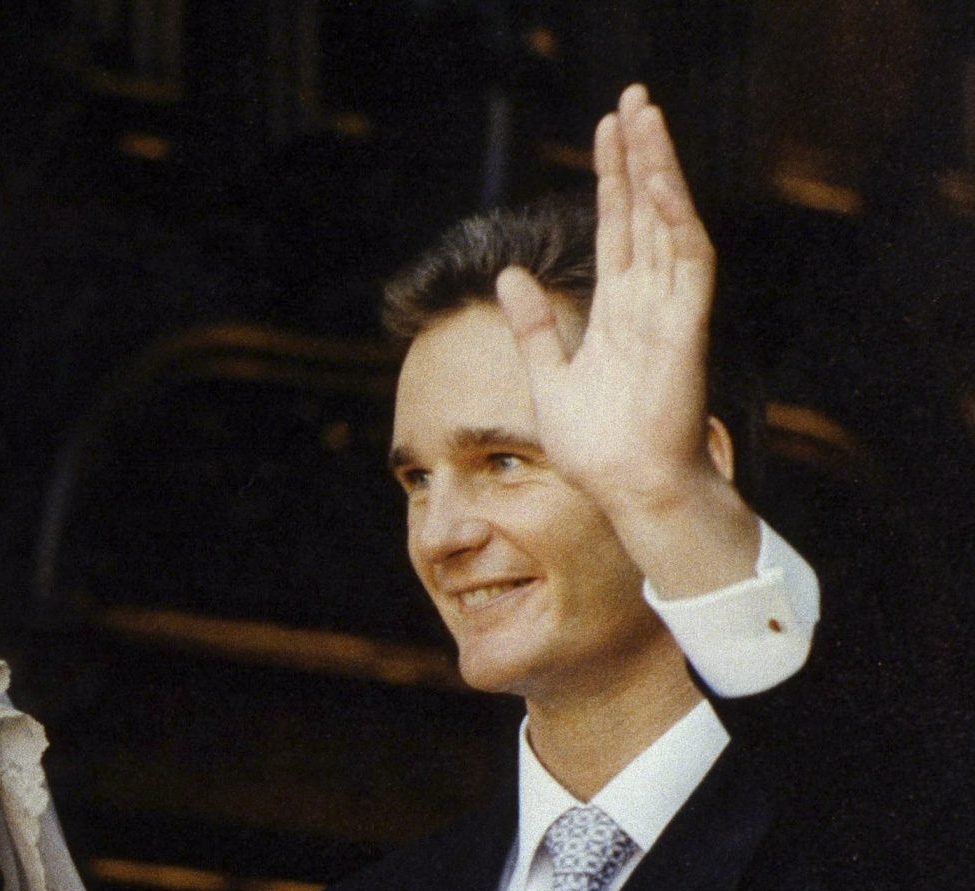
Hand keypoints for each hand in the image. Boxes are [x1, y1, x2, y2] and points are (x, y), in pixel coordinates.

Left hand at [500, 85, 716, 510]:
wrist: (626, 490)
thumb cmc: (597, 446)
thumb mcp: (549, 374)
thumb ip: (533, 325)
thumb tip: (508, 275)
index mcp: (620, 309)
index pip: (618, 227)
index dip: (613, 177)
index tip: (606, 130)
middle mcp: (648, 300)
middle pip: (645, 210)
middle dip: (638, 154)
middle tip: (631, 98)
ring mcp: (670, 311)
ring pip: (668, 222)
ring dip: (658, 169)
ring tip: (645, 117)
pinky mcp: (685, 329)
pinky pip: (686, 262)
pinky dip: (674, 220)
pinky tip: (658, 182)